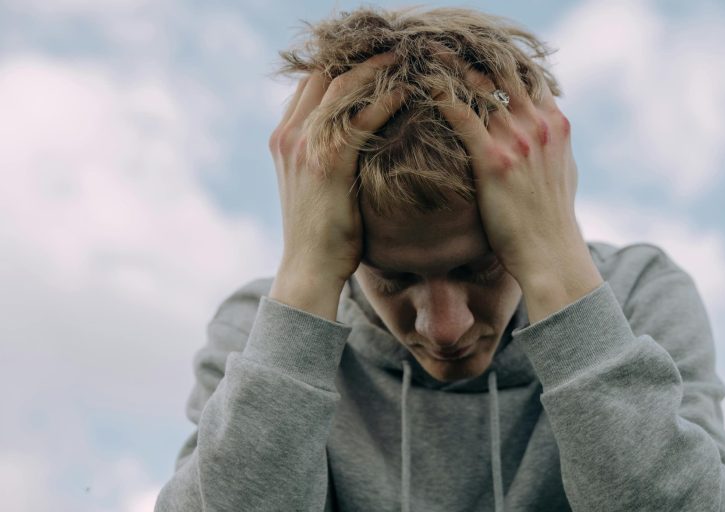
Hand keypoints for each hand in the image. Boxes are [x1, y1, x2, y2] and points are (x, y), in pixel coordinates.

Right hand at [267, 53, 404, 282]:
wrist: (309, 268)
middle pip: (322, 75)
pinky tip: (407, 91)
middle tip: (392, 48)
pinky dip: (385, 100)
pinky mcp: (328, 161)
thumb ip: (326, 155)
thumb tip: (356, 139)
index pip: (309, 84)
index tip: (370, 55)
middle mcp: (289, 135)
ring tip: (404, 57)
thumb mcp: (315, 185)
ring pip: (342, 87)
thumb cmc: (322, 233)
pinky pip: (361, 118)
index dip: (338, 64)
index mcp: (283, 138)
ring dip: (375, 68)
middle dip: (357, 57)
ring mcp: (305, 146)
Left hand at [434, 64, 595, 287]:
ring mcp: (517, 139)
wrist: (550, 253)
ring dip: (449, 66)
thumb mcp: (564, 171)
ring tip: (423, 53)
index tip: (473, 47)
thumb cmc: (551, 218)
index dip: (499, 57)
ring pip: (478, 85)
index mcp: (555, 123)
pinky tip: (420, 86)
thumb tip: (546, 126)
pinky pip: (460, 113)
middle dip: (470, 52)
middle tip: (440, 40)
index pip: (527, 73)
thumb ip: (553, 143)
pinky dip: (439, 95)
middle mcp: (538, 124)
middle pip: (501, 70)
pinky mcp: (493, 159)